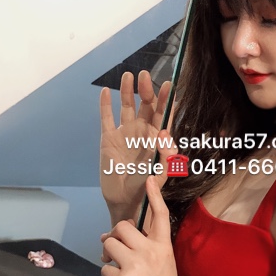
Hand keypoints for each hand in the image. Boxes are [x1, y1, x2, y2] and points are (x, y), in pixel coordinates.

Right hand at [99, 70, 176, 223]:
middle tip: (145, 76)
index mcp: (158, 137)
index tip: (169, 85)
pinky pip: (107, 118)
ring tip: (129, 75)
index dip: (166, 100)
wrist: (125, 199)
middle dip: (147, 90)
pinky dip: (106, 105)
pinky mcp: (108, 138)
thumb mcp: (162, 174)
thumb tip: (164, 133)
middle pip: (146, 105)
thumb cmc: (146, 188)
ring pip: (127, 106)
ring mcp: (125, 133)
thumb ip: (167, 156)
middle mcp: (142, 131)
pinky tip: (107, 91)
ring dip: (128, 91)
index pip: (163, 114)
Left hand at [101, 176, 182, 275]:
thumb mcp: (163, 265)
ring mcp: (135, 264)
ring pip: (109, 244)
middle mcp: (149, 251)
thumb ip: (145, 250)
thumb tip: (113, 240)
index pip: (160, 216)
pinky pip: (104, 269)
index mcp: (163, 247)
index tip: (149, 179)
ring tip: (114, 266)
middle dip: (113, 235)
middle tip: (113, 247)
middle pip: (122, 227)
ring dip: (107, 255)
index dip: (154, 196)